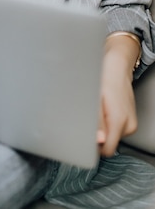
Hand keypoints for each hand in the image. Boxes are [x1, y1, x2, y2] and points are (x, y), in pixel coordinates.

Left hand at [97, 34, 138, 156]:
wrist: (116, 65)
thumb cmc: (103, 78)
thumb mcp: (95, 99)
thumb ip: (97, 122)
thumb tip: (99, 141)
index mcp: (119, 121)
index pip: (107, 150)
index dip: (94, 147)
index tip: (84, 136)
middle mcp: (129, 125)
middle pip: (110, 144)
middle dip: (98, 135)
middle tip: (89, 117)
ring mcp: (131, 123)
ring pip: (113, 136)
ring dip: (104, 128)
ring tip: (98, 110)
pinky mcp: (131, 119)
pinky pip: (117, 129)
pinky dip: (109, 123)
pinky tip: (105, 109)